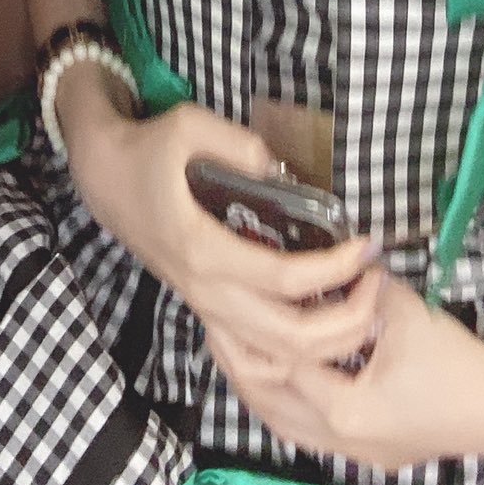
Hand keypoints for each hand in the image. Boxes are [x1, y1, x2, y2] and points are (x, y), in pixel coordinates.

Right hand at [63, 83, 382, 378]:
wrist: (104, 178)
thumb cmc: (148, 151)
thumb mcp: (188, 126)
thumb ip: (237, 144)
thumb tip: (281, 168)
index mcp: (205, 250)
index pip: (286, 280)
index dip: (335, 268)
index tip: (368, 244)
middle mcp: (208, 292)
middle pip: (290, 337)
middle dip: (347, 318)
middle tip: (379, 283)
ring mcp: (206, 308)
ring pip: (277, 356)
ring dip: (330, 342)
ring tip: (365, 307)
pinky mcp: (207, 310)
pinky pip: (254, 357)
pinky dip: (294, 358)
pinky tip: (323, 333)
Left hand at [226, 279, 483, 468]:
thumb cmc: (454, 357)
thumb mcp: (400, 309)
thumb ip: (354, 286)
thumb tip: (323, 257)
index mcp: (345, 407)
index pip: (279, 364)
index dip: (252, 328)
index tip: (228, 296)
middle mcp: (340, 440)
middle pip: (267, 403)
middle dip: (237, 362)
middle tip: (213, 322)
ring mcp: (353, 455)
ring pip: (281, 426)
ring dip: (254, 386)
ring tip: (232, 345)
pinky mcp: (366, 457)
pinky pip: (304, 435)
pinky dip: (281, 405)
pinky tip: (272, 376)